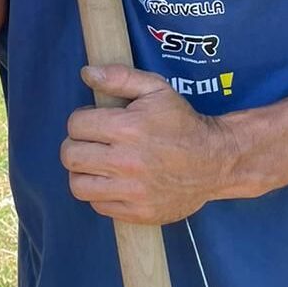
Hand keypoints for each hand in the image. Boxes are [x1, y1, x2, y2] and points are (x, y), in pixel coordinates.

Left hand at [61, 64, 237, 223]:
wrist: (217, 162)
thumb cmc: (182, 123)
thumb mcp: (156, 88)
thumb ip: (119, 76)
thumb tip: (86, 73)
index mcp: (127, 129)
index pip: (75, 125)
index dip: (81, 120)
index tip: (95, 122)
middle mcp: (127, 162)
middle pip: (70, 156)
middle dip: (76, 145)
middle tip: (92, 143)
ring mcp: (133, 191)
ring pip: (78, 185)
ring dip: (82, 172)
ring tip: (97, 164)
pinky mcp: (140, 213)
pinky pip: (98, 206)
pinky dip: (99, 194)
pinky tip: (112, 182)